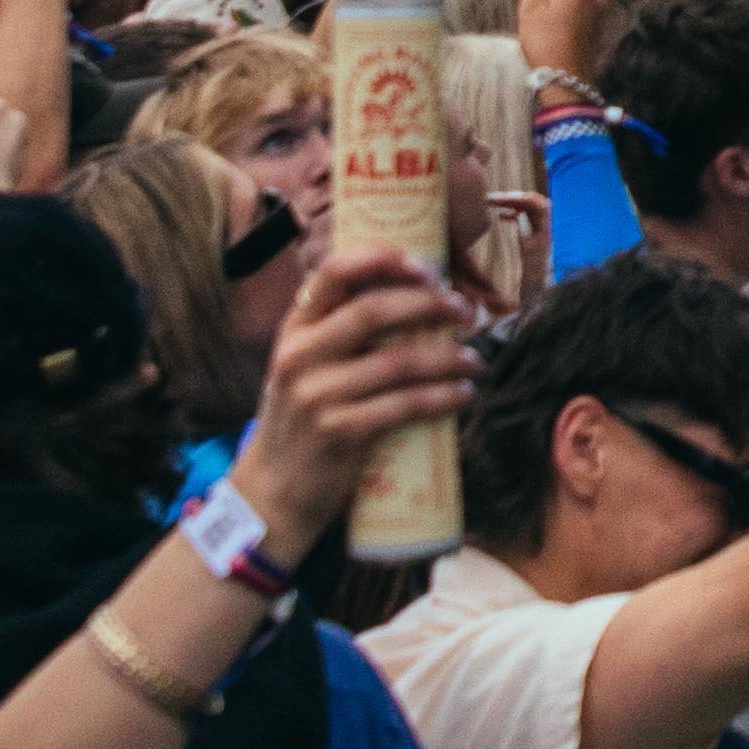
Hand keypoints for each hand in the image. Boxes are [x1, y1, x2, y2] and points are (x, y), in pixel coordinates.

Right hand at [225, 246, 482, 545]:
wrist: (272, 490)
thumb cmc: (303, 418)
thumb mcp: (306, 365)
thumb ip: (340, 331)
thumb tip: (417, 295)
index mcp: (295, 327)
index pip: (333, 272)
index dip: (382, 259)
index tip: (429, 266)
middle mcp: (300, 355)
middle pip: (373, 311)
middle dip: (429, 305)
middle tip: (465, 312)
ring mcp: (315, 395)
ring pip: (397, 362)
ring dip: (448, 357)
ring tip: (475, 360)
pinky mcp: (337, 433)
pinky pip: (403, 407)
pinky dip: (442, 398)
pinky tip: (464, 394)